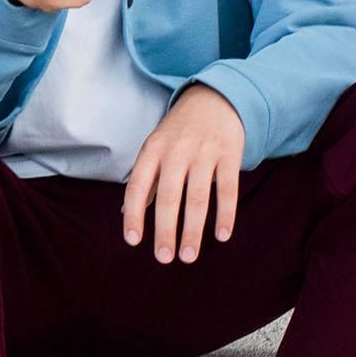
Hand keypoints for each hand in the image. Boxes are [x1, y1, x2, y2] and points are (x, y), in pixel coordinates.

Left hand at [123, 84, 244, 263]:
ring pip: (197, 197)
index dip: (134, 213)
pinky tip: (222, 235)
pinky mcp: (229, 155)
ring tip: (189, 256)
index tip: (133, 241)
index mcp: (152, 150)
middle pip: (169, 196)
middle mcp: (176, 151)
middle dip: (166, 230)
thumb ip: (146, 181)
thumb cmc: (179, 131)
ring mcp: (204, 152)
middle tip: (164, 258)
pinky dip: (225, 214)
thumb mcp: (156, 148)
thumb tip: (125, 216)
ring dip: (193, 229)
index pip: (138, 185)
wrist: (215, 98)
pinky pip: (227, 188)